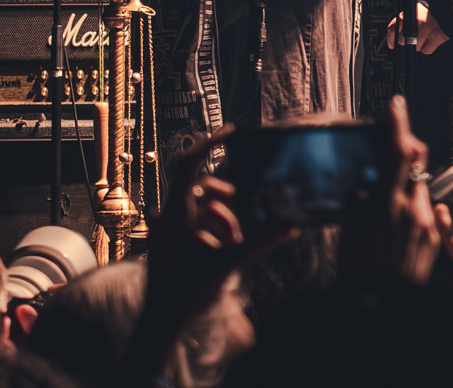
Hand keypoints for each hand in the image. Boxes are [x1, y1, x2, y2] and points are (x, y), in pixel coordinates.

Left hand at [132, 128, 291, 370]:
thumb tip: (291, 228)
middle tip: (243, 220)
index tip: (232, 131)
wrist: (161, 322)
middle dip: (228, 203)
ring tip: (231, 244)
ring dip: (222, 221)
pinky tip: (222, 247)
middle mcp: (167, 215)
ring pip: (203, 207)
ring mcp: (167, 226)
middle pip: (205, 189)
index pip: (188, 166)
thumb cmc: (184, 294)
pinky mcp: (170, 237)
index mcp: (174, 215)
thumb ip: (259, 243)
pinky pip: (196, 221)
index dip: (209, 144)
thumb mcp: (225, 265)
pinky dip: (213, 229)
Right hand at [341, 95, 441, 283]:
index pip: (397, 153)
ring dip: (407, 177)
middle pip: (414, 161)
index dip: (397, 126)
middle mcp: (410, 210)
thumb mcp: (347, 236)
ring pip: (419, 185)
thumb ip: (357, 203)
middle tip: (396, 133)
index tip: (396, 106)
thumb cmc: (358, 276)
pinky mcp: (434, 236)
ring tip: (389, 185)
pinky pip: (424, 208)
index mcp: (386, 206)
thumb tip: (365, 179)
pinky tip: (396, 214)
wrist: (386, 309)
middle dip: (405, 144)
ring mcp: (426, 222)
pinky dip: (411, 203)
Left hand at [385, 1, 448, 53]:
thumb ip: (404, 20)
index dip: (391, 39)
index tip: (392, 45)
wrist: (448, 9)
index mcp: (409, 13)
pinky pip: (426, 50)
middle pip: (403, 41)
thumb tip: (395, 35)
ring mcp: (426, 30)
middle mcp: (416, 21)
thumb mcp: (414, 10)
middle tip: (416, 35)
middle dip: (407, 41)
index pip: (393, 28)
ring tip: (426, 35)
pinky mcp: (435, 37)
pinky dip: (429, 47)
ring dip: (420, 44)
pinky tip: (432, 39)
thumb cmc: (431, 11)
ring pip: (415, 47)